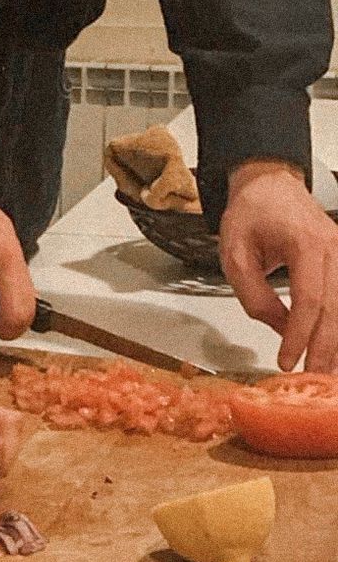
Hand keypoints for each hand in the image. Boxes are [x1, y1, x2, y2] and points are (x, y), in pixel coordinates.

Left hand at [220, 159, 337, 371]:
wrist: (269, 183)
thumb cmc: (250, 213)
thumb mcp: (234, 253)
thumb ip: (253, 294)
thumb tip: (278, 328)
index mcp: (305, 242)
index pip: (309, 298)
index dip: (299, 334)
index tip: (286, 360)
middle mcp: (332, 247)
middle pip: (335, 307)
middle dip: (325, 347)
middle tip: (312, 378)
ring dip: (337, 341)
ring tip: (326, 371)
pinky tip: (332, 346)